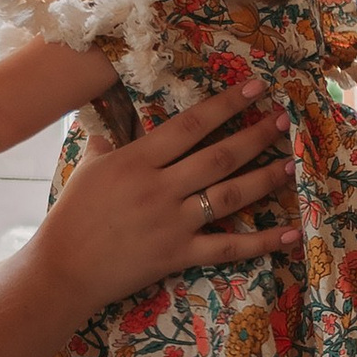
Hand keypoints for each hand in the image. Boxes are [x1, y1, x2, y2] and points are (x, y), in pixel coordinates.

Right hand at [33, 89, 291, 320]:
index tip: (254, 88)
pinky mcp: (179, 254)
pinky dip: (264, 242)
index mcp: (137, 160)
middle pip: (218, 157)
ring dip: (265, 179)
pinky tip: (294, 232)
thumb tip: (115, 126)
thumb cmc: (73, 216)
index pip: (189, 126)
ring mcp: (172, 223)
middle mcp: (159, 188)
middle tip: (284, 119)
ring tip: (293, 163)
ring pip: (228, 196)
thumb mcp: (88, 169)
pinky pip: (229, 247)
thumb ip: (108, 144)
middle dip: (254, 135)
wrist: (63, 269)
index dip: (224, 105)